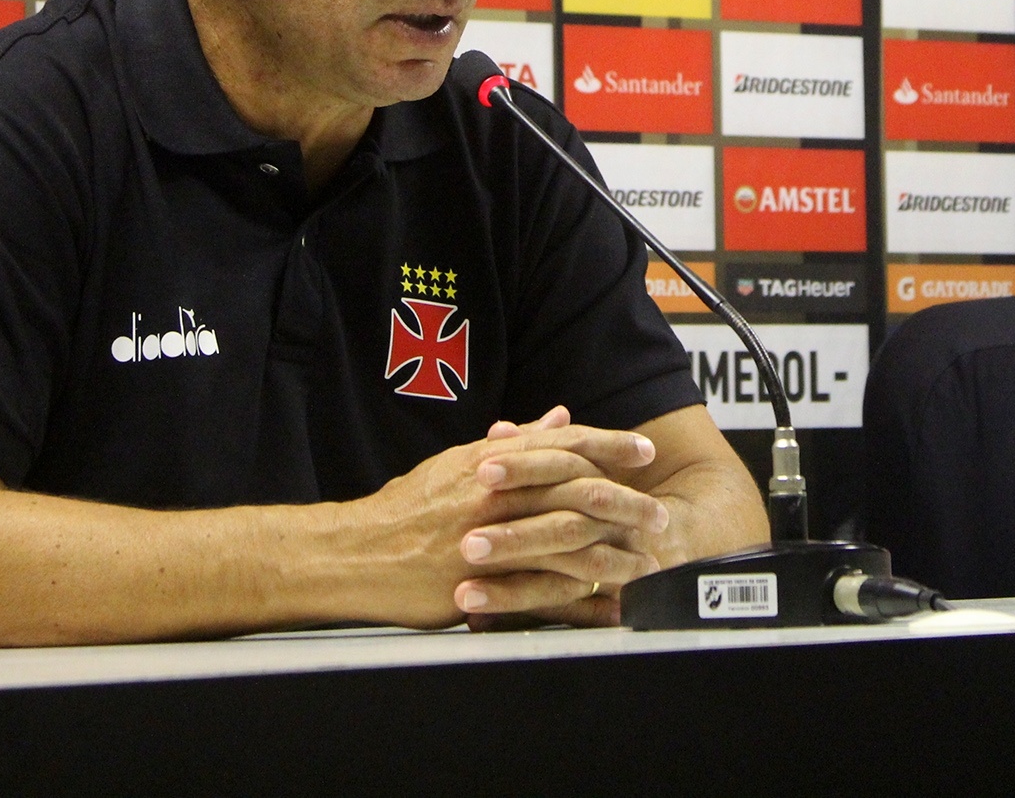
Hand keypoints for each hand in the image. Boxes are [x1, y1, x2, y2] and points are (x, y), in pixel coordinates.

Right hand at [342, 406, 666, 629]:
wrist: (355, 554)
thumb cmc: (407, 508)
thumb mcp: (459, 463)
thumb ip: (516, 444)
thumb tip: (560, 417)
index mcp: (490, 461)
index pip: (563, 444)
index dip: (608, 445)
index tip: (644, 450)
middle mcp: (493, 493)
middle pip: (574, 487)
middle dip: (624, 496)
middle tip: (659, 506)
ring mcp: (487, 536)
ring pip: (564, 533)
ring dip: (612, 542)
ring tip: (645, 552)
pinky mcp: (479, 579)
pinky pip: (540, 585)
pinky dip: (577, 590)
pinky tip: (605, 596)